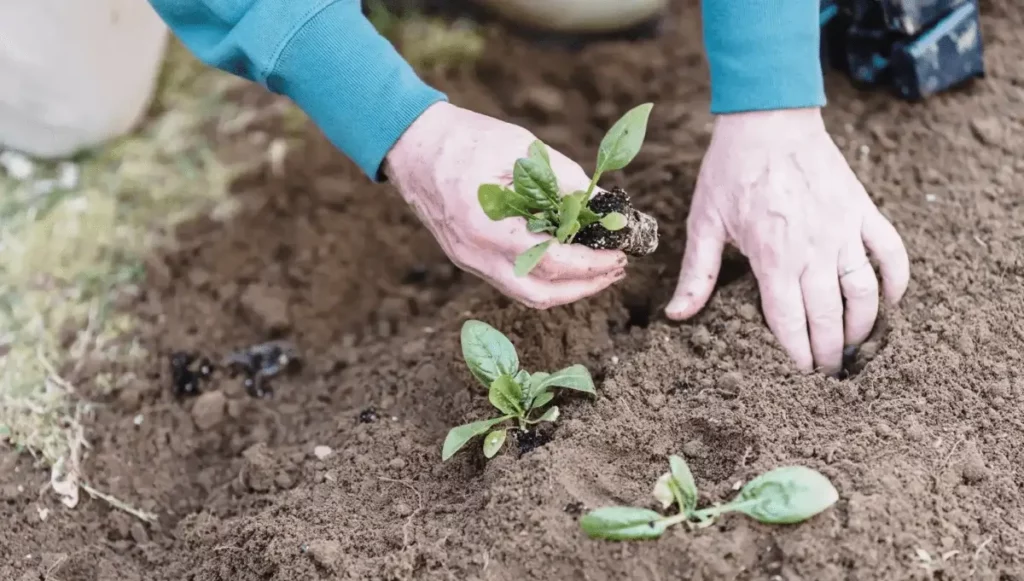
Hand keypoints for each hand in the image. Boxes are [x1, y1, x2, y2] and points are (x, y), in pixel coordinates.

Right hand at [384, 102, 626, 308]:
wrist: (413, 146)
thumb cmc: (466, 140)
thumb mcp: (520, 148)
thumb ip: (563, 179)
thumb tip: (604, 206)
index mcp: (486, 226)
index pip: (549, 262)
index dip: (590, 264)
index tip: (619, 254)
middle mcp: (476, 254)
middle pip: (539, 294)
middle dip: (584, 287)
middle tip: (616, 267)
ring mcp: (469, 261)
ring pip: (526, 294)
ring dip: (567, 288)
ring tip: (598, 268)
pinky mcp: (468, 258)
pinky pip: (512, 281)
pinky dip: (545, 277)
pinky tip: (567, 259)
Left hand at [665, 108, 909, 373]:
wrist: (768, 118)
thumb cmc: (730, 170)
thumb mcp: (704, 222)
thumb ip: (696, 275)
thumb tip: (677, 316)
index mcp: (772, 257)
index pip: (790, 323)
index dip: (796, 355)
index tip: (798, 376)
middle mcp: (813, 249)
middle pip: (830, 318)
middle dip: (829, 354)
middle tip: (827, 374)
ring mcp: (844, 230)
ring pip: (866, 293)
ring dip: (864, 328)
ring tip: (854, 349)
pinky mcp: (863, 211)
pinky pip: (892, 253)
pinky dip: (897, 282)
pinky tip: (888, 304)